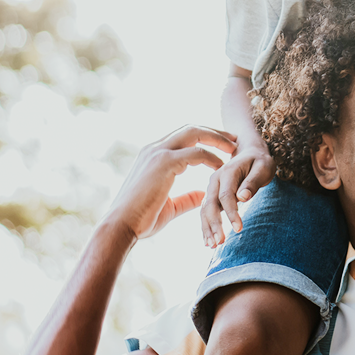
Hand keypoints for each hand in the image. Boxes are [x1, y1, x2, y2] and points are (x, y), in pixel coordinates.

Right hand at [103, 125, 236, 241]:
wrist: (121, 226)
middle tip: (234, 140)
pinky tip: (221, 167)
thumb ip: (187, 198)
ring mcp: (158, 153)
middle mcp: (154, 149)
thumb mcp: (170, 206)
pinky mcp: (164, 163)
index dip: (204, 138)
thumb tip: (204, 195)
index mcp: (152, 155)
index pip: (182, 136)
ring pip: (194, 133)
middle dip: (214, 132)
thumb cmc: (142, 220)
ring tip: (233, 148)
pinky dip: (212, 157)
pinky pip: (196, 153)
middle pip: (191, 128)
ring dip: (217, 139)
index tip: (223, 146)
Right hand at [200, 137, 275, 246]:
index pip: (226, 195)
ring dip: (207, 228)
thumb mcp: (263, 167)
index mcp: (227, 171)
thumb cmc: (259, 162)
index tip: (239, 228)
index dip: (231, 213)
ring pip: (205, 210)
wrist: (249, 153)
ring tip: (212, 245)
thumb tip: (243, 197)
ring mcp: (211, 188)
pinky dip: (205, 227)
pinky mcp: (212, 196)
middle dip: (214, 224)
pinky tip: (208, 241)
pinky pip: (205, 212)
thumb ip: (253, 181)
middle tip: (220, 242)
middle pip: (211, 204)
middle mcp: (215, 180)